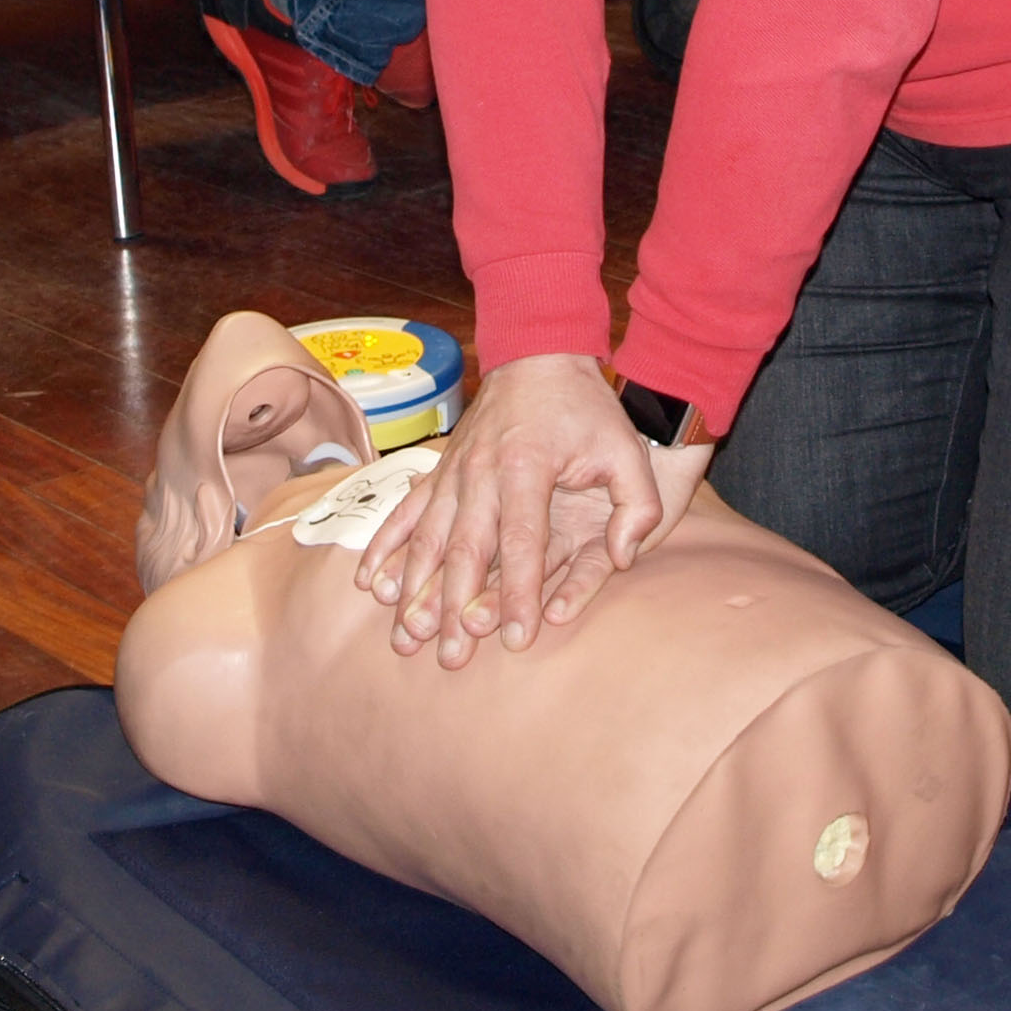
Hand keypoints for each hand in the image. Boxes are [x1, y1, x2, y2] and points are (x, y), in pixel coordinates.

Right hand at [358, 352, 671, 666]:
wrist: (537, 352)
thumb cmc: (585, 407)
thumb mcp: (626, 448)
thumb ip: (638, 504)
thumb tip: (623, 557)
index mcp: (527, 467)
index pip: (522, 543)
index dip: (516, 593)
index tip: (514, 639)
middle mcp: (481, 473)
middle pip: (464, 551)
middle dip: (455, 608)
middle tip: (452, 657)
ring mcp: (454, 472)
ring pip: (428, 539)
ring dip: (414, 590)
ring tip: (405, 636)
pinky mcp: (440, 471)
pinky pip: (406, 513)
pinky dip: (386, 548)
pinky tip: (372, 584)